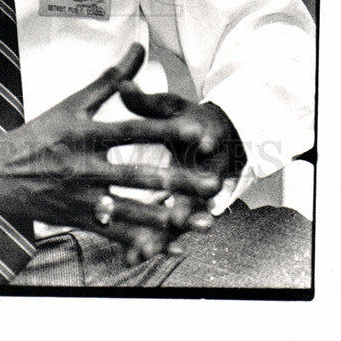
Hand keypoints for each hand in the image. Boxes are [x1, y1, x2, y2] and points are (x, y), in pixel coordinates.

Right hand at [0, 43, 221, 263]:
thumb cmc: (40, 133)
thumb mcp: (73, 103)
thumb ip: (111, 80)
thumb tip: (139, 48)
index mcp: (86, 134)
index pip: (132, 131)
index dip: (165, 131)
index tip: (197, 133)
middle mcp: (86, 167)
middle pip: (139, 176)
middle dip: (179, 181)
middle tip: (213, 184)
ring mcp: (83, 197)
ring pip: (132, 211)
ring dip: (169, 217)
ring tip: (201, 220)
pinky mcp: (81, 220)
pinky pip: (116, 235)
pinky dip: (142, 243)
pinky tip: (168, 247)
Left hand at [118, 82, 246, 251]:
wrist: (216, 141)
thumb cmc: (188, 120)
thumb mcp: (172, 108)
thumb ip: (147, 101)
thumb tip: (123, 85)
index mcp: (205, 141)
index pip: (209, 141)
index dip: (208, 142)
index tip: (204, 145)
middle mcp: (207, 172)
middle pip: (200, 189)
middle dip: (190, 203)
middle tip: (176, 216)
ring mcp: (198, 196)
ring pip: (184, 217)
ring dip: (168, 232)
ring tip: (148, 248)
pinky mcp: (184, 211)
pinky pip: (170, 231)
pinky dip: (154, 243)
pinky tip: (133, 256)